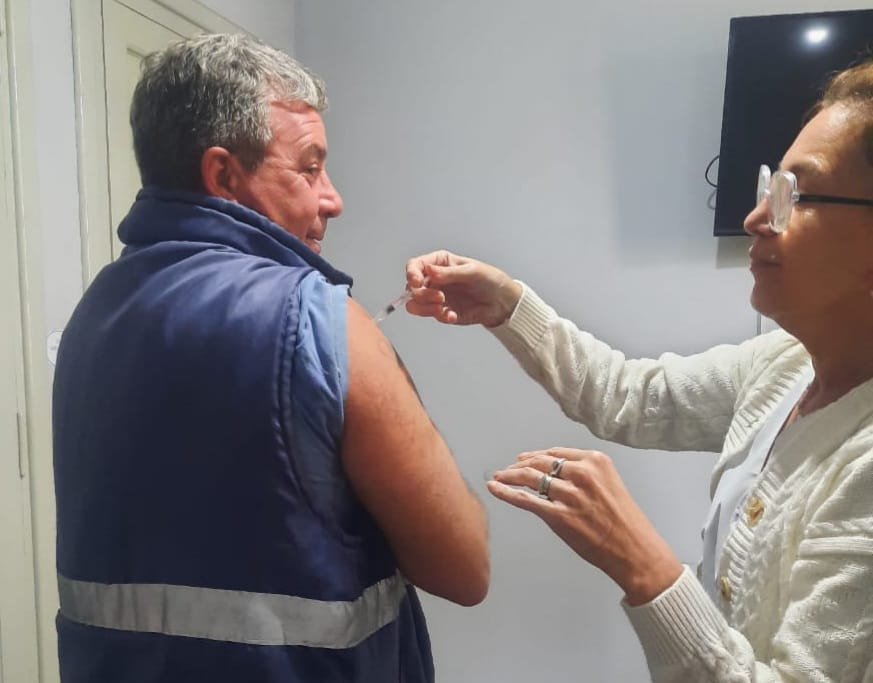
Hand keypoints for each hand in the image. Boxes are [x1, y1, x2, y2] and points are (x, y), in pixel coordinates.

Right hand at [405, 250, 521, 326]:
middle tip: (440, 297)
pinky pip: (432, 316)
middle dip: (423, 294)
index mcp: (440, 263)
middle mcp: (435, 279)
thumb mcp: (472, 271)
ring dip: (426, 308)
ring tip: (443, 308)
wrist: (503, 302)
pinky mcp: (442, 311)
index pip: (415, 265)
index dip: (412, 274)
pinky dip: (441, 316)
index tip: (417, 282)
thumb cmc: (490, 280)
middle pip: (412, 287)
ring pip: (415, 304)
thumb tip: (429, 271)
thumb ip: (449, 272)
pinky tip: (453, 315)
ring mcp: (437, 296)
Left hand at [487, 447, 682, 605]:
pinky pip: (526, 499)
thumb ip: (584, 475)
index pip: (556, 453)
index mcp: (596, 461)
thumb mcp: (608, 485)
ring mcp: (570, 495)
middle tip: (506, 470)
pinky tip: (495, 488)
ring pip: (530, 478)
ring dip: (509, 476)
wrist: (635, 550)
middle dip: (519, 466)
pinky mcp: (560, 516)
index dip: (535, 456)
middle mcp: (583, 474)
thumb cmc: (624, 522)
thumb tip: (553, 473)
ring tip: (498, 477)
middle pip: (540, 463)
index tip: (522, 459)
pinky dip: (506, 492)